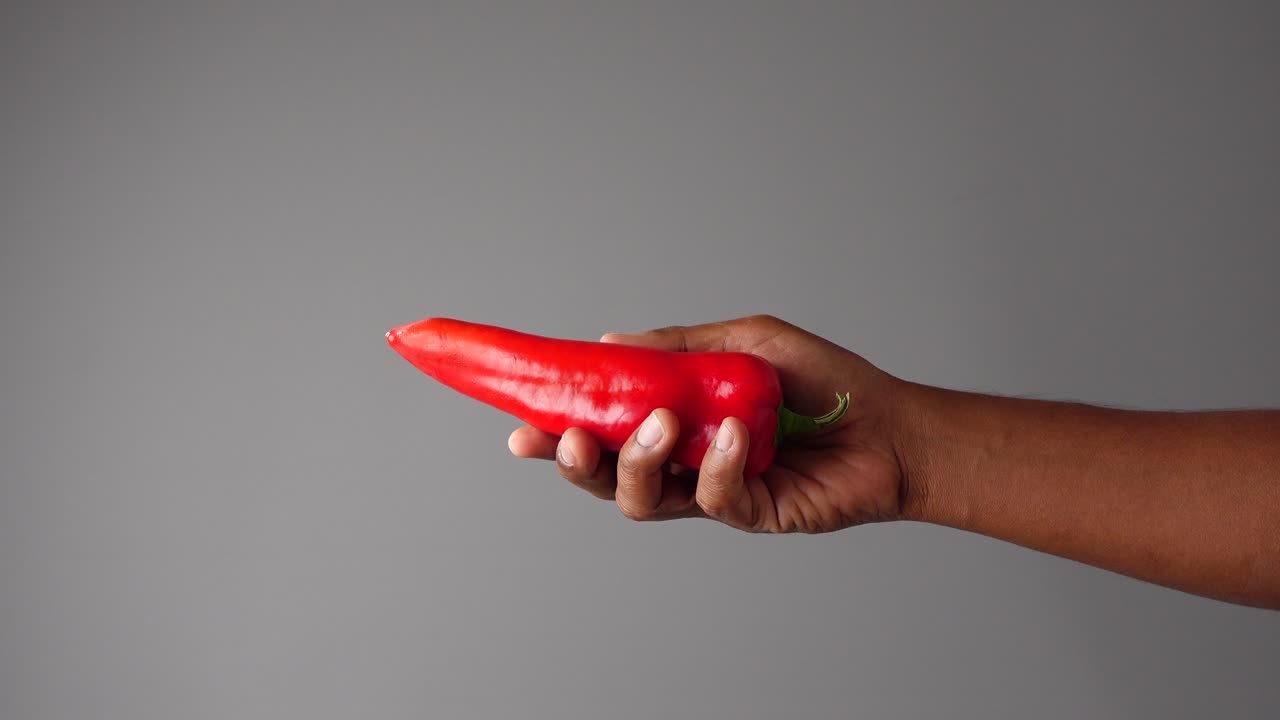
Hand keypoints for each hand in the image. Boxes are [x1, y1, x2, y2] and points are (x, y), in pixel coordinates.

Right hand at [508, 315, 906, 532]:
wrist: (888, 422)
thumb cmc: (820, 379)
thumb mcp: (742, 342)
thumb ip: (676, 348)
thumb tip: (606, 343)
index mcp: (673, 423)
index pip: (602, 432)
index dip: (556, 433)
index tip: (519, 424)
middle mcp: (683, 462)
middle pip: (606, 478)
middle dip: (575, 463)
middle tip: (571, 438)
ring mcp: (713, 492)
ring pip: (644, 501)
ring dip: (637, 464)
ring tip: (659, 425)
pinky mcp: (750, 514)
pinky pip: (714, 499)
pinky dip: (719, 464)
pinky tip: (739, 432)